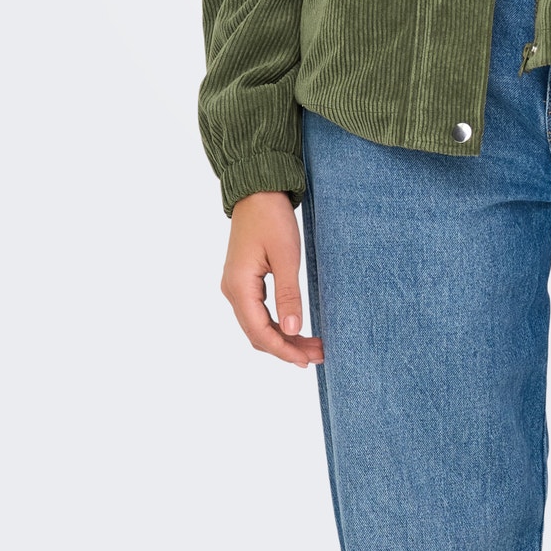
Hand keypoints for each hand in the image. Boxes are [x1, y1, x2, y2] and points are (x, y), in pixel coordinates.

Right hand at [221, 191, 324, 368]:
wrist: (257, 190)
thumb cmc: (271, 217)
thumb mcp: (285, 255)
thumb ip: (289, 293)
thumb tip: (292, 329)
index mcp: (239, 287)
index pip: (260, 332)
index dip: (283, 350)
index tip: (307, 361)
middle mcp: (232, 291)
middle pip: (258, 334)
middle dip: (287, 347)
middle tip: (318, 354)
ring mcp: (236, 286)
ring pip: (258, 325)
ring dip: (284, 337)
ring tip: (312, 345)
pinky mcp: (244, 280)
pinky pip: (258, 312)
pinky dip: (277, 323)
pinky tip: (295, 327)